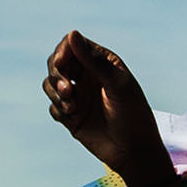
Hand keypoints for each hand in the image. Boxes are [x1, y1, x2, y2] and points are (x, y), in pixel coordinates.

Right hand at [43, 31, 172, 186]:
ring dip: (56, 93)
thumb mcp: (119, 87)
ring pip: (50, 83)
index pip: (72, 45)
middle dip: (57, 74)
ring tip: (72, 107)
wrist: (135, 153)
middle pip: (57, 63)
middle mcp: (88, 76)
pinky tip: (73, 117)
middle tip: (67, 90)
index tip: (63, 66)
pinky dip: (59, 109)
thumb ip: (95, 62)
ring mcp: (79, 95)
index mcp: (101, 63)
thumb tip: (72, 33)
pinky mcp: (71, 115)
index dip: (63, 53)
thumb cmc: (134, 117)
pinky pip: (54, 106)